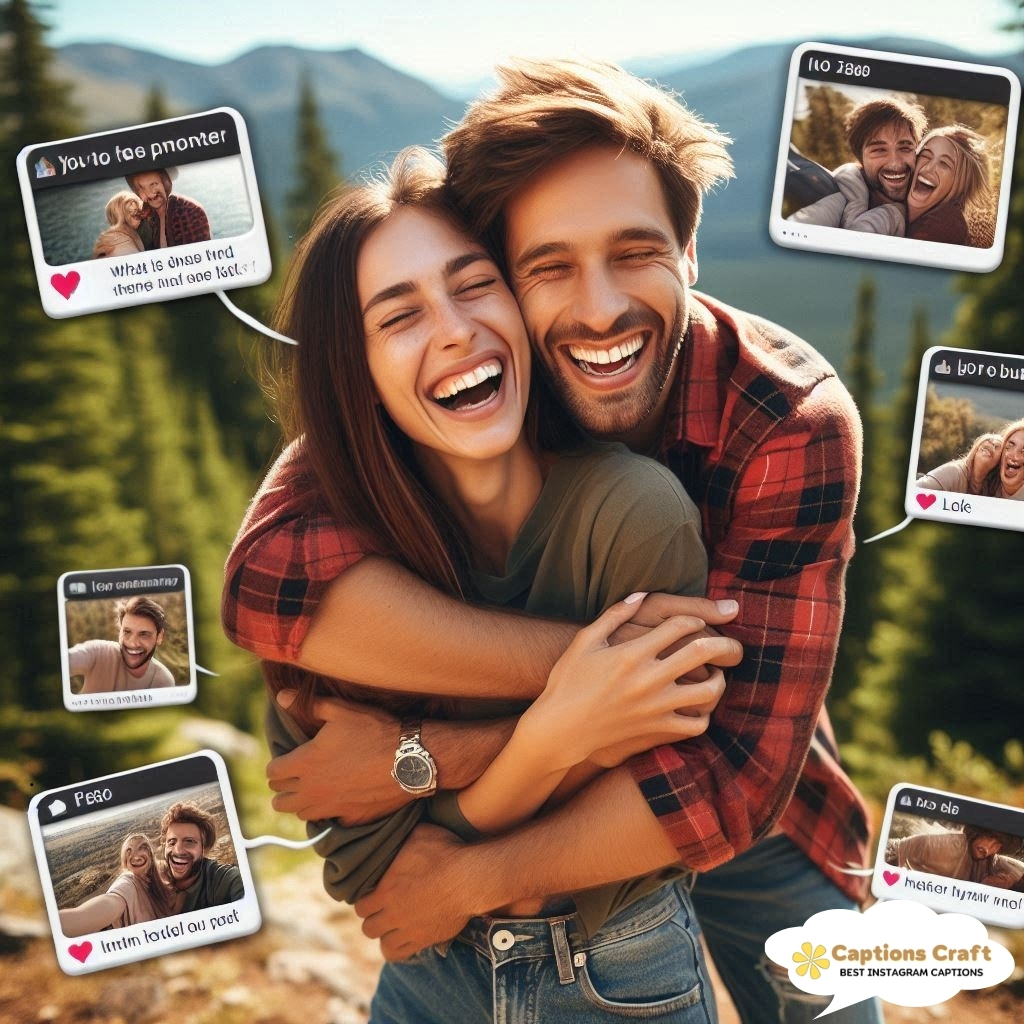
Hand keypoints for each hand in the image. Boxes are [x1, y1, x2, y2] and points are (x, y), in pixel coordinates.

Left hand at [267, 693, 405, 823]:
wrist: (410, 759)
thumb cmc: (375, 731)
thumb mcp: (342, 710)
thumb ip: (310, 705)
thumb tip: (282, 696)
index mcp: (305, 763)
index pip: (273, 773)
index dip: (278, 765)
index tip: (288, 760)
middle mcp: (313, 790)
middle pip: (280, 801)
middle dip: (284, 788)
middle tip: (298, 776)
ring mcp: (332, 807)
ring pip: (302, 814)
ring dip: (303, 803)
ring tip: (315, 789)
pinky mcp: (351, 818)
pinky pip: (331, 820)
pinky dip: (331, 811)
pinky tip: (341, 797)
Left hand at [355, 825, 473, 960]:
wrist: (470, 878)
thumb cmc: (446, 852)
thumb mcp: (420, 833)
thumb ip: (401, 837)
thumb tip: (394, 830)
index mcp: (385, 890)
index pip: (360, 906)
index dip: (365, 901)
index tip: (374, 895)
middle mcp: (393, 914)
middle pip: (368, 927)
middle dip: (374, 918)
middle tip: (384, 909)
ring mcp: (408, 930)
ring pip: (383, 944)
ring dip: (385, 935)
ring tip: (393, 925)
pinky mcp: (424, 940)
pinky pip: (400, 955)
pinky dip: (398, 949)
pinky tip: (404, 937)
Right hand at [525, 596, 740, 770]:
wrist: (560, 727)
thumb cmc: (569, 679)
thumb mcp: (586, 640)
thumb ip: (615, 615)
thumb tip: (641, 594)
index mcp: (632, 653)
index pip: (679, 626)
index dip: (694, 620)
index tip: (696, 623)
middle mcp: (648, 678)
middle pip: (702, 652)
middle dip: (724, 643)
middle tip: (729, 644)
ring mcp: (655, 706)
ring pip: (708, 691)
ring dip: (719, 680)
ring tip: (716, 675)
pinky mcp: (656, 729)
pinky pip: (696, 725)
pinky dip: (705, 715)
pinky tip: (698, 706)